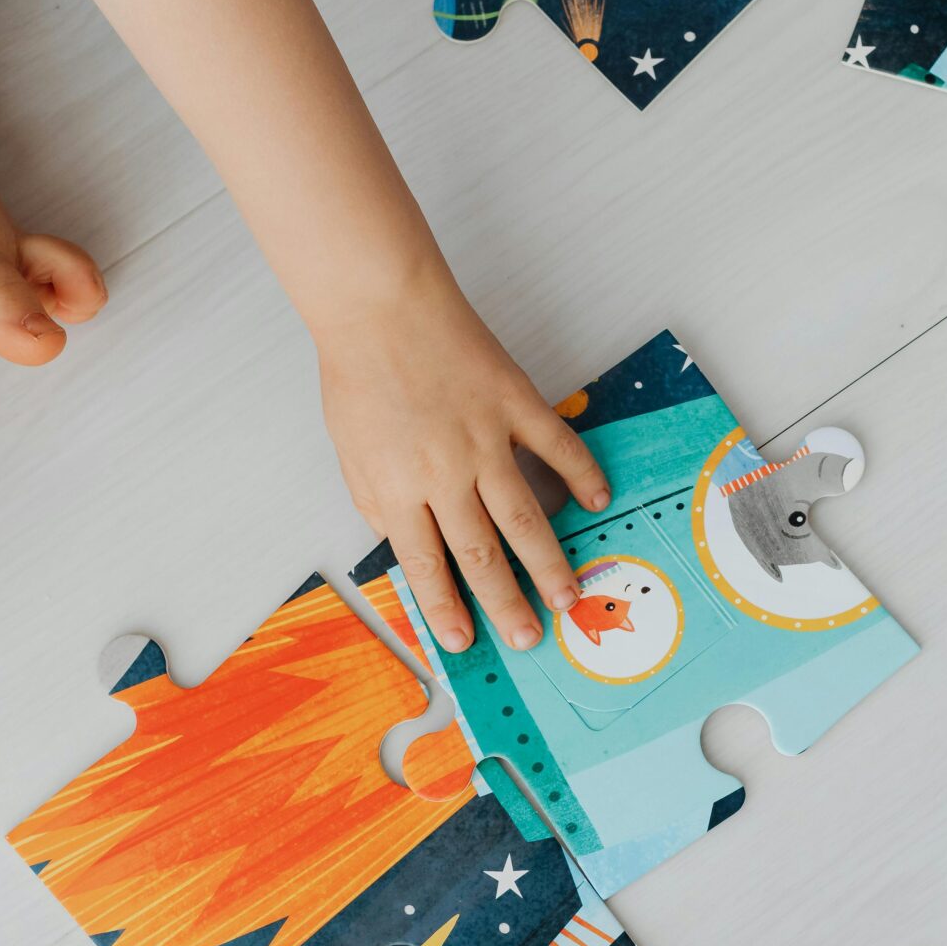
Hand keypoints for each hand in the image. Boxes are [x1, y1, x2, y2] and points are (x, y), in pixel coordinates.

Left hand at [318, 276, 609, 652]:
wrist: (381, 305)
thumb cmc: (359, 373)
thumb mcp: (350, 451)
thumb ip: (375, 502)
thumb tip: (400, 541)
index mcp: (399, 489)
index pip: (427, 565)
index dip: (447, 608)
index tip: (466, 641)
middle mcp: (445, 474)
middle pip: (481, 554)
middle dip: (506, 603)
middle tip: (529, 638)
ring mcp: (486, 439)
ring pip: (523, 518)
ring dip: (548, 563)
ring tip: (567, 597)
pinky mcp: (516, 404)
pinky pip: (557, 447)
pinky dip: (581, 475)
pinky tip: (596, 501)